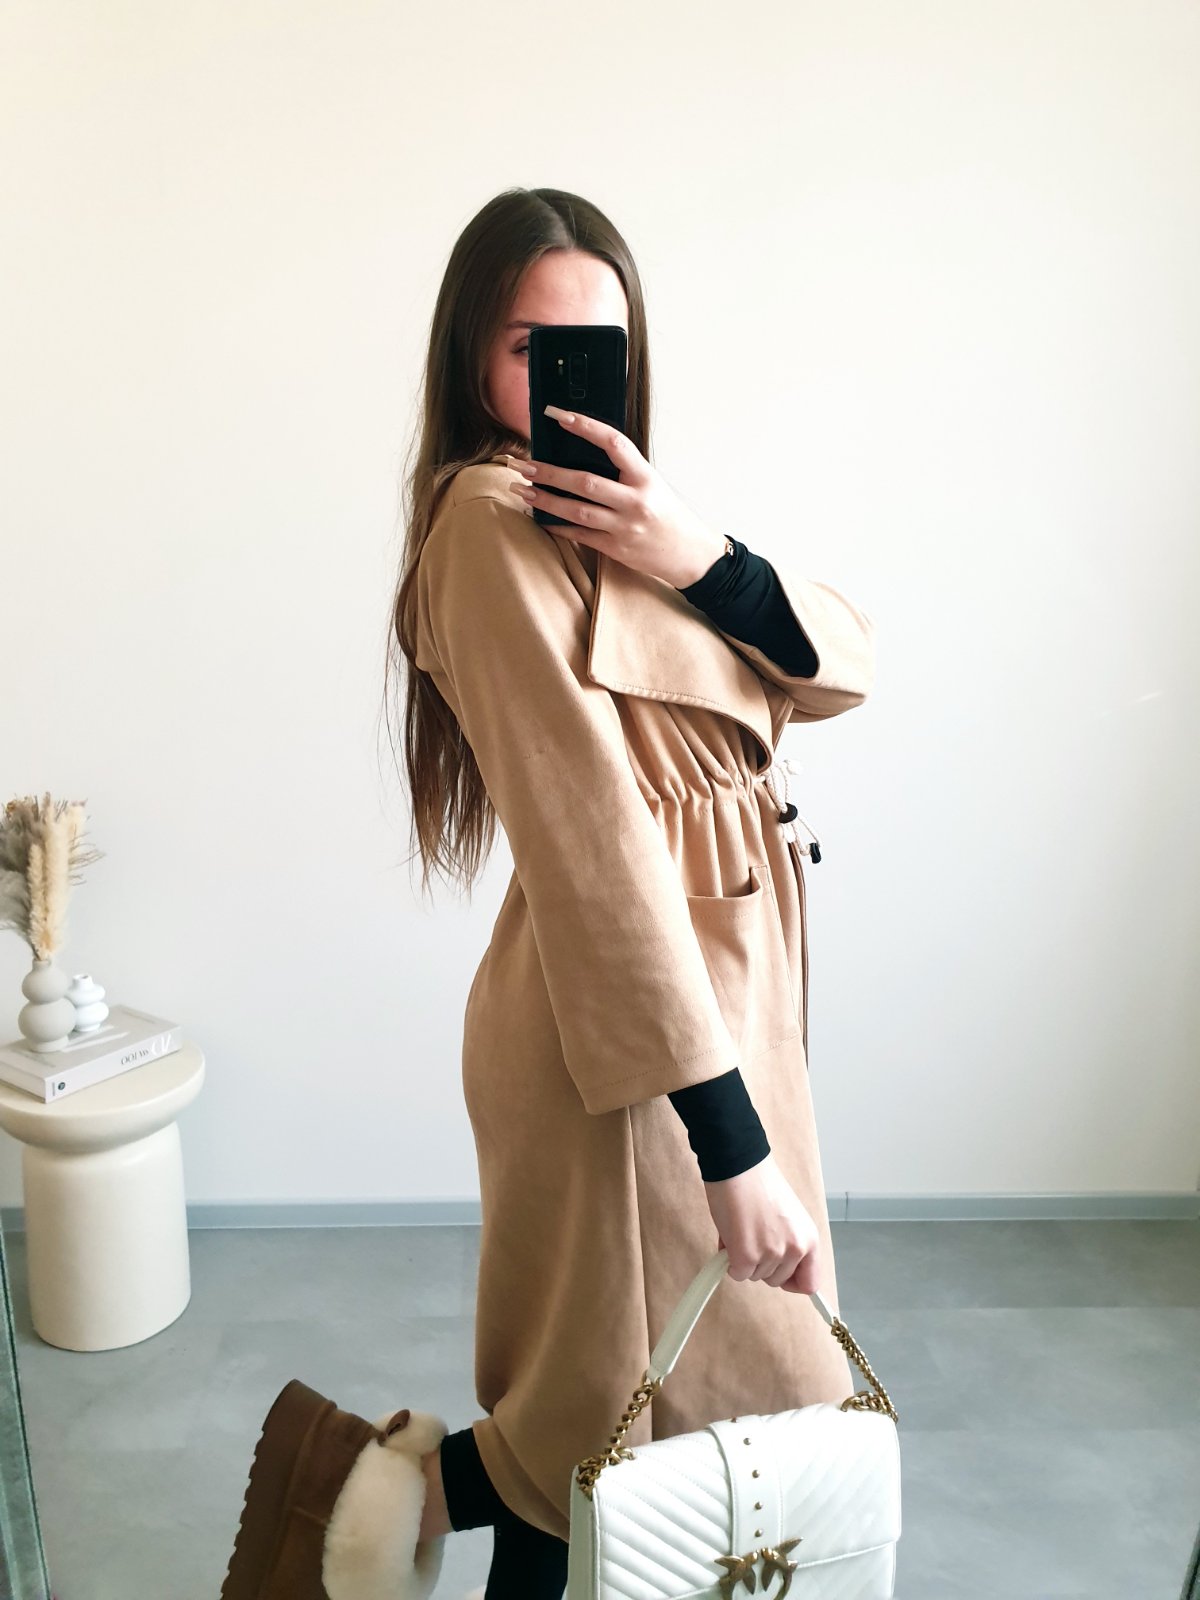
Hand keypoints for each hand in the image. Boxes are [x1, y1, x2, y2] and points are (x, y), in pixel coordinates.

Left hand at [509, 404, 727, 588]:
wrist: (691, 555)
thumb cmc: (669, 515)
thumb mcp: (653, 485)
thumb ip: (624, 471)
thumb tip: (581, 455)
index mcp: (646, 477)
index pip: (613, 443)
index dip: (584, 426)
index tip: (557, 416)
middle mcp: (635, 501)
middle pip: (584, 482)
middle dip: (549, 472)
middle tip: (522, 463)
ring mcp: (625, 526)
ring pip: (576, 511)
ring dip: (545, 499)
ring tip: (521, 488)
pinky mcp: (617, 548)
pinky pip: (580, 535)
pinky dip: (557, 525)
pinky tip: (539, 516)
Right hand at [703, 1151, 824, 1294]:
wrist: (738, 1165)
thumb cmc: (758, 1184)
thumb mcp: (788, 1217)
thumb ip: (788, 1242)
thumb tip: (775, 1268)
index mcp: (809, 1238)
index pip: (810, 1283)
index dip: (793, 1282)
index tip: (780, 1274)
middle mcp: (795, 1249)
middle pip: (776, 1280)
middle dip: (762, 1265)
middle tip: (753, 1237)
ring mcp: (771, 1254)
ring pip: (754, 1276)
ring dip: (745, 1259)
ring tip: (741, 1228)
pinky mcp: (746, 1256)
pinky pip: (737, 1273)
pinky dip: (730, 1260)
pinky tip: (731, 1235)